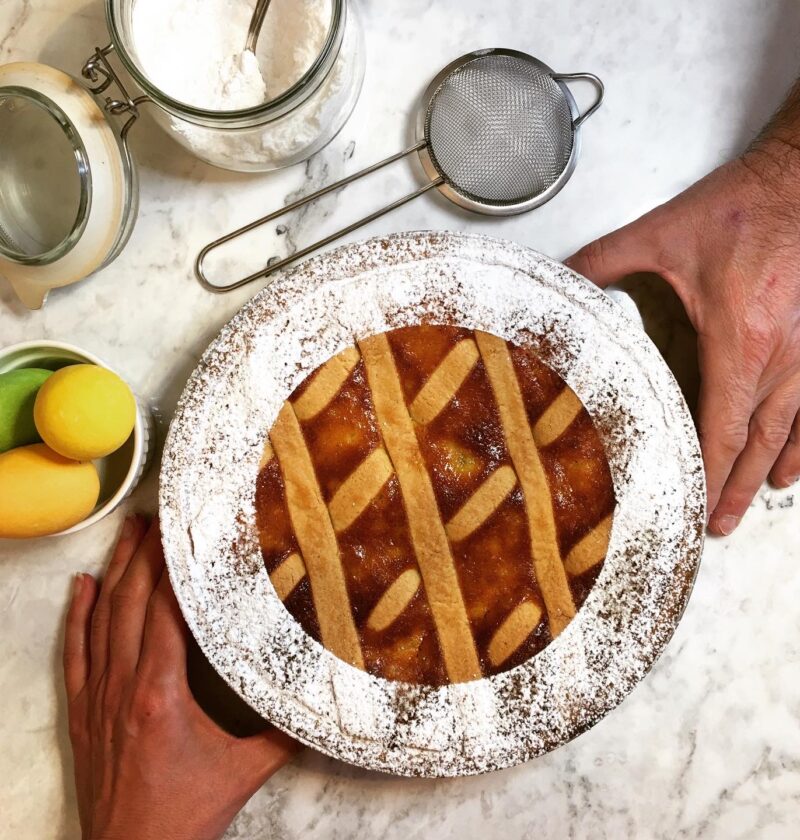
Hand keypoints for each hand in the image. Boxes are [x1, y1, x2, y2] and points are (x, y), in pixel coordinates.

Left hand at [63, 515, 298, 839]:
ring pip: (101, 620)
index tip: (185, 533)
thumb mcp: (245, 771)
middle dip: (145, 554)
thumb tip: (323, 701)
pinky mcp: (83, 714)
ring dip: (114, 572)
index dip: (174, 568)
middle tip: (158, 516)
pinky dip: (75, 616)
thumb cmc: (184, 816)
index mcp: (161, 692)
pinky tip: (80, 586)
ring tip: (126, 534)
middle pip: (130, 603)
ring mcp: (98, 698)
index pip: (165, 611)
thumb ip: (285, 732)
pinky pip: (75, 653)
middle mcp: (124, 686)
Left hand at [566, 139, 799, 535]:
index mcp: (740, 341)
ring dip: (768, 472)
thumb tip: (562, 278)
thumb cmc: (742, 207)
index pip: (721, 427)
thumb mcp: (662, 234)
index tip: (692, 502)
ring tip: (752, 505)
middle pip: (756, 443)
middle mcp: (782, 358)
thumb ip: (604, 259)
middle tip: (718, 526)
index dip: (707, 471)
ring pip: (791, 431)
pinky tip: (796, 463)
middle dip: (734, 489)